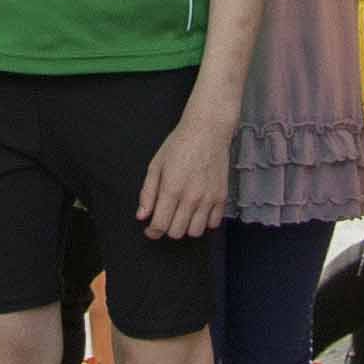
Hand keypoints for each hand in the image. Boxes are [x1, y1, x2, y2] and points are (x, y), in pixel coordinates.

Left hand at [136, 110, 235, 241]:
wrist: (207, 130)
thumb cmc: (180, 144)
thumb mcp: (156, 165)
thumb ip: (147, 193)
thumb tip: (142, 216)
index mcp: (171, 189)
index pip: (160, 225)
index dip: (153, 231)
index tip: (151, 228)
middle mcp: (191, 197)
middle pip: (177, 232)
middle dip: (167, 228)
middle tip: (167, 217)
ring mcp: (208, 198)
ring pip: (195, 232)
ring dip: (186, 228)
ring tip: (183, 215)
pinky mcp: (222, 196)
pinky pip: (214, 223)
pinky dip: (205, 222)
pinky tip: (199, 211)